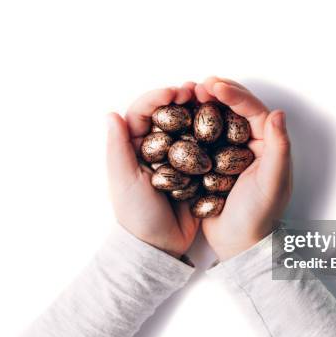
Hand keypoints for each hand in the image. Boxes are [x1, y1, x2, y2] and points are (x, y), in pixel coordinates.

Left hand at [106, 84, 199, 256]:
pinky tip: (224, 124)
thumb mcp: (123, 181)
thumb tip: (111, 113)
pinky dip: (212, 132)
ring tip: (213, 101)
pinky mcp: (195, 170)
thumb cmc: (137, 215)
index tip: (176, 92)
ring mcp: (177, 158)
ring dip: (199, 112)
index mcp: (134, 147)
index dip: (158, 97)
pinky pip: (204, 145)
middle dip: (183, 99)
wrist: (160, 246)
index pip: (143, 112)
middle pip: (169, 114)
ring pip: (188, 126)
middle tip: (198, 90)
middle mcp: (156, 148)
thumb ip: (117, 148)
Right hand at [196, 77, 292, 259]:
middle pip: (234, 109)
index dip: (235, 94)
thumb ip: (278, 148)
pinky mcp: (212, 162)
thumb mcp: (272, 183)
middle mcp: (250, 144)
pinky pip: (202, 136)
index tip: (214, 85)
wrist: (239, 245)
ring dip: (203, 105)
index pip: (253, 111)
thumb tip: (278, 113)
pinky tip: (179, 117)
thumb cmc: (259, 217)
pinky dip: (191, 124)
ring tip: (187, 95)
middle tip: (199, 84)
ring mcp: (230, 152)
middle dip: (218, 93)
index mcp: (268, 144)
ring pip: (217, 119)